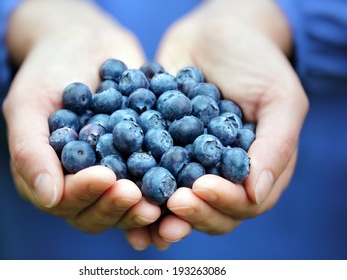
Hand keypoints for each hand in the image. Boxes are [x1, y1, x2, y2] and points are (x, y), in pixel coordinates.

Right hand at [3, 0, 159, 235]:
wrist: (83, 43)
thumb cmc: (48, 72)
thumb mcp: (28, 104)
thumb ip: (30, 151)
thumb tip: (49, 198)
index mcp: (52, 178)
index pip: (66, 200)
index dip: (85, 193)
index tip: (105, 177)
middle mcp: (83, 183)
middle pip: (99, 211)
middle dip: (117, 206)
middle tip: (137, 195)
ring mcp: (115, 172)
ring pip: (128, 204)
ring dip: (144, 207)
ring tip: (162, 199)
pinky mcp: (142, 158)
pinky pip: (155, 177)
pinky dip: (168, 185)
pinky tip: (184, 185)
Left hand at [125, 0, 308, 248]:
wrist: (213, 33)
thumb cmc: (255, 60)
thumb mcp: (279, 97)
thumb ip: (275, 146)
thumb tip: (256, 195)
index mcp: (255, 170)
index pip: (244, 203)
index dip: (223, 202)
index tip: (199, 188)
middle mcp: (222, 175)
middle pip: (210, 212)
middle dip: (191, 213)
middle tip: (170, 204)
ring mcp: (189, 165)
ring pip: (176, 202)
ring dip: (159, 215)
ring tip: (140, 215)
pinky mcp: (160, 151)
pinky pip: (148, 174)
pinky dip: (135, 186)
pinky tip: (119, 191)